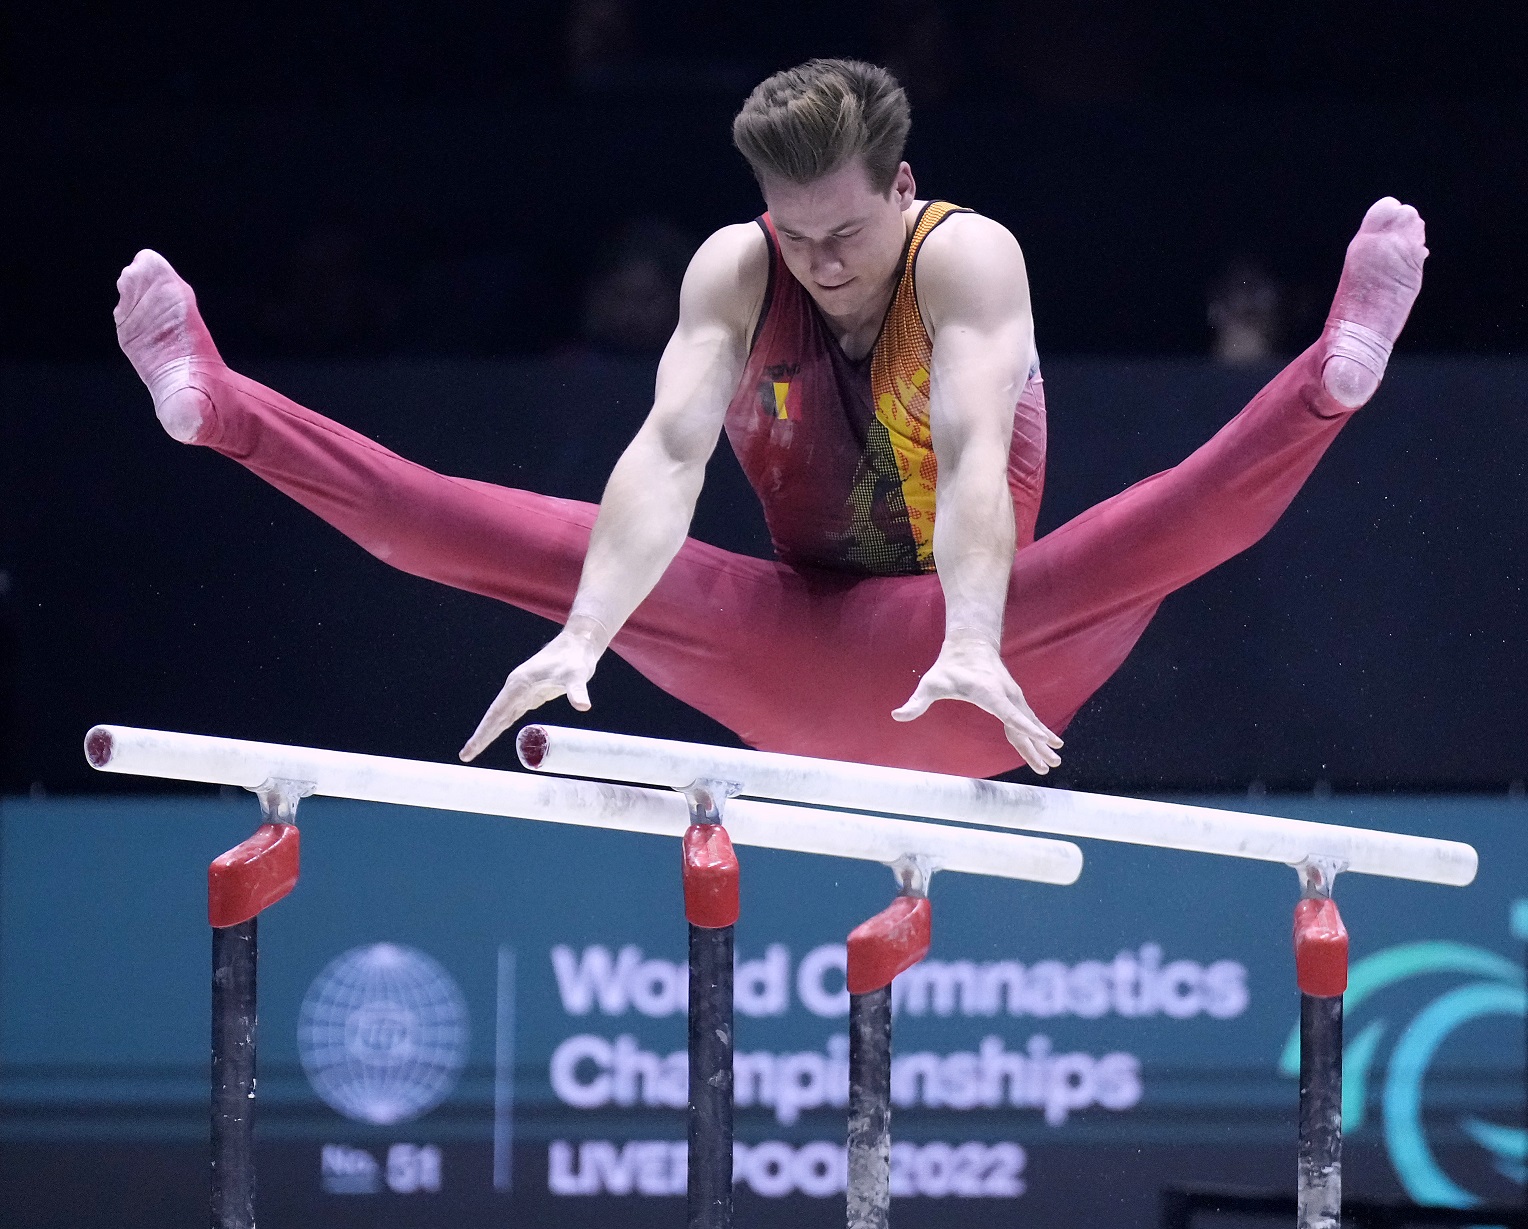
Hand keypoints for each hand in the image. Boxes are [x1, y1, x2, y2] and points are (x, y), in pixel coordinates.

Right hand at [459, 628, 602, 761]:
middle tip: (466, 755)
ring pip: (501, 715)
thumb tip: (583, 706)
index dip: (484, 732)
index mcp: (520, 684)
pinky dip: (501, 724)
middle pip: (494, 716)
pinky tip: (495, 733)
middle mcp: (516, 688)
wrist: (577, 644)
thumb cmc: (575, 658)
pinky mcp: (530, 694)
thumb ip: (577, 691)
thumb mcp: (577, 675)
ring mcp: (522, 691)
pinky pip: (511, 713)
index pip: (497, 713)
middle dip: (481, 736)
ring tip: (474, 750)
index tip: (472, 748)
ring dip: (489, 731)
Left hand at [891, 638, 1062, 773]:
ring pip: (1029, 723)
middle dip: (1038, 743)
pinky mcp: (1014, 699)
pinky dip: (1037, 733)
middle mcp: (1006, 695)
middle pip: (1024, 723)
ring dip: (1042, 742)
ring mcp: (1013, 696)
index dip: (1025, 727)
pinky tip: (1045, 746)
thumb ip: (916, 702)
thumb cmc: (949, 665)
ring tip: (1054, 761)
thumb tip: (897, 715)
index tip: (1042, 738)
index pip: (1009, 713)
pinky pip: (1026, 719)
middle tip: (1052, 763)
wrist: (970, 643)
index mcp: (989, 693)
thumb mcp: (930, 684)